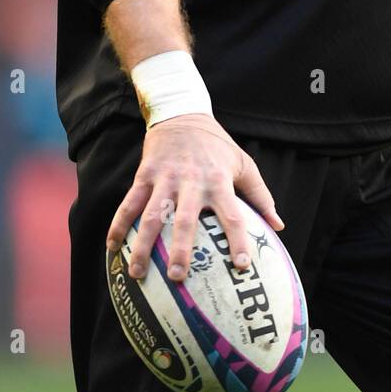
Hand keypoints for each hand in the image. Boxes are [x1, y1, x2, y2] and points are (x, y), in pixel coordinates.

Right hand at [105, 114, 283, 281]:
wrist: (181, 114)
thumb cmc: (217, 146)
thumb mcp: (244, 164)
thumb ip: (260, 196)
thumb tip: (278, 227)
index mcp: (219, 181)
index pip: (232, 215)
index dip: (237, 241)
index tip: (241, 267)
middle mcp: (192, 182)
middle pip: (186, 220)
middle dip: (181, 250)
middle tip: (178, 277)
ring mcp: (165, 179)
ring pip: (152, 216)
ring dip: (143, 246)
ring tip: (136, 274)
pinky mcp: (144, 175)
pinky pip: (129, 203)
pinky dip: (119, 225)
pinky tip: (112, 248)